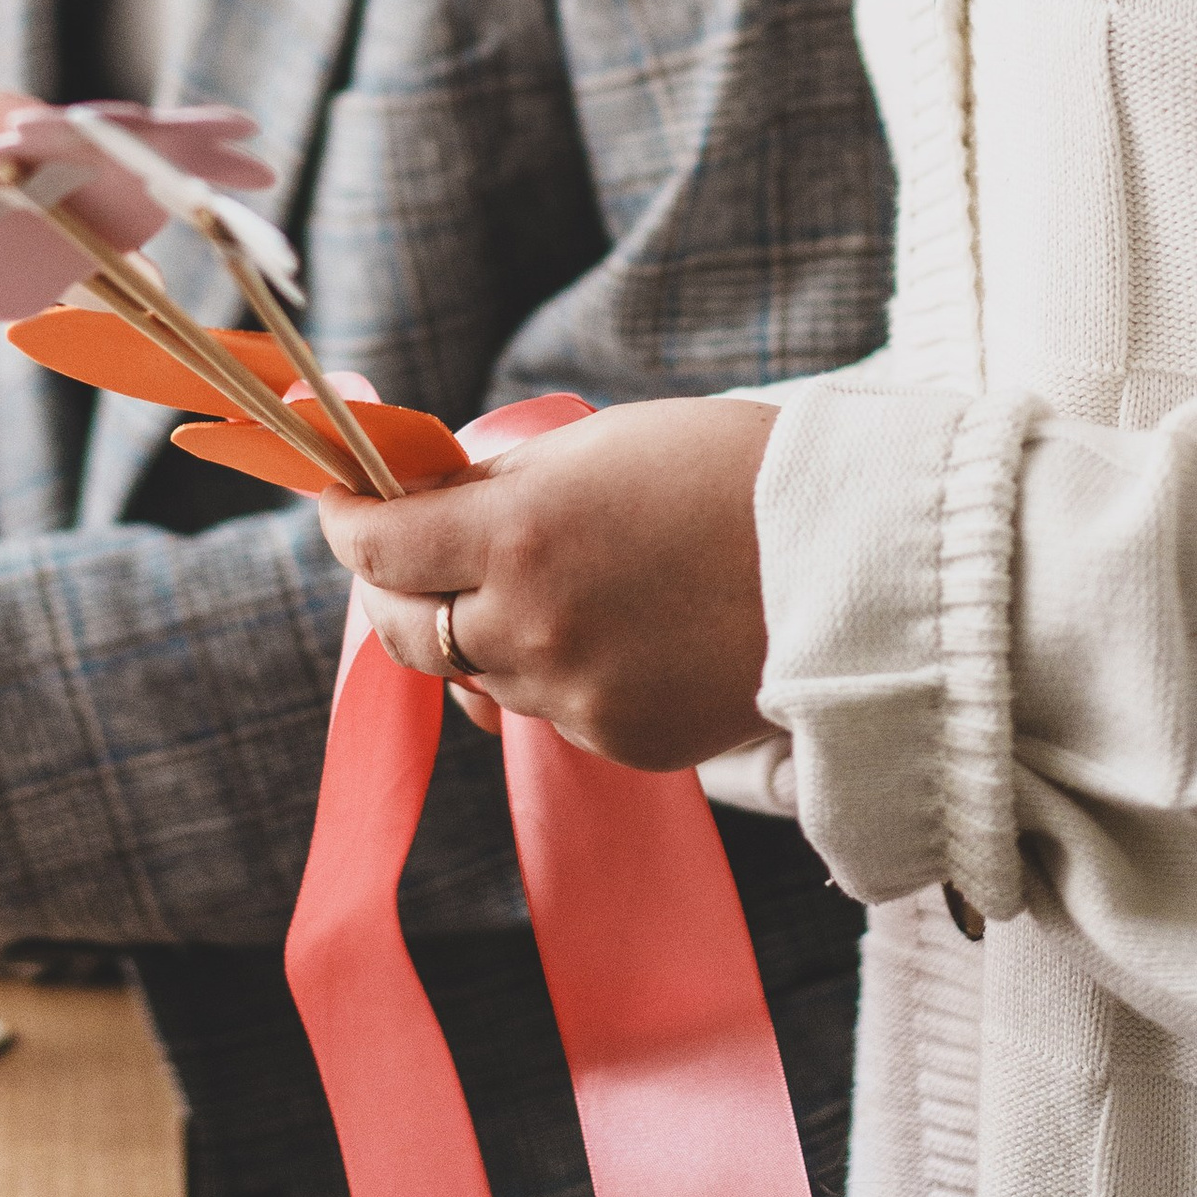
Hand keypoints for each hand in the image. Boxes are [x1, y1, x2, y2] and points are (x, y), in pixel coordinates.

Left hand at [320, 397, 777, 770]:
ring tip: (540, 581)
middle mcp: (531, 627)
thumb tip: (422, 507)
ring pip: (479, 673)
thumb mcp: (593, 451)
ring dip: (480, 629)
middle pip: (403, 631)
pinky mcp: (621, 744)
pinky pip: (551, 710)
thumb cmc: (727, 473)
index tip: (342, 500)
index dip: (345, 520)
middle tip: (405, 553)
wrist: (854, 557)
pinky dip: (554, 671)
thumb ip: (499, 490)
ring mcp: (574, 698)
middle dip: (390, 588)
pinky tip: (613, 628)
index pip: (376, 548)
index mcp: (519, 533)